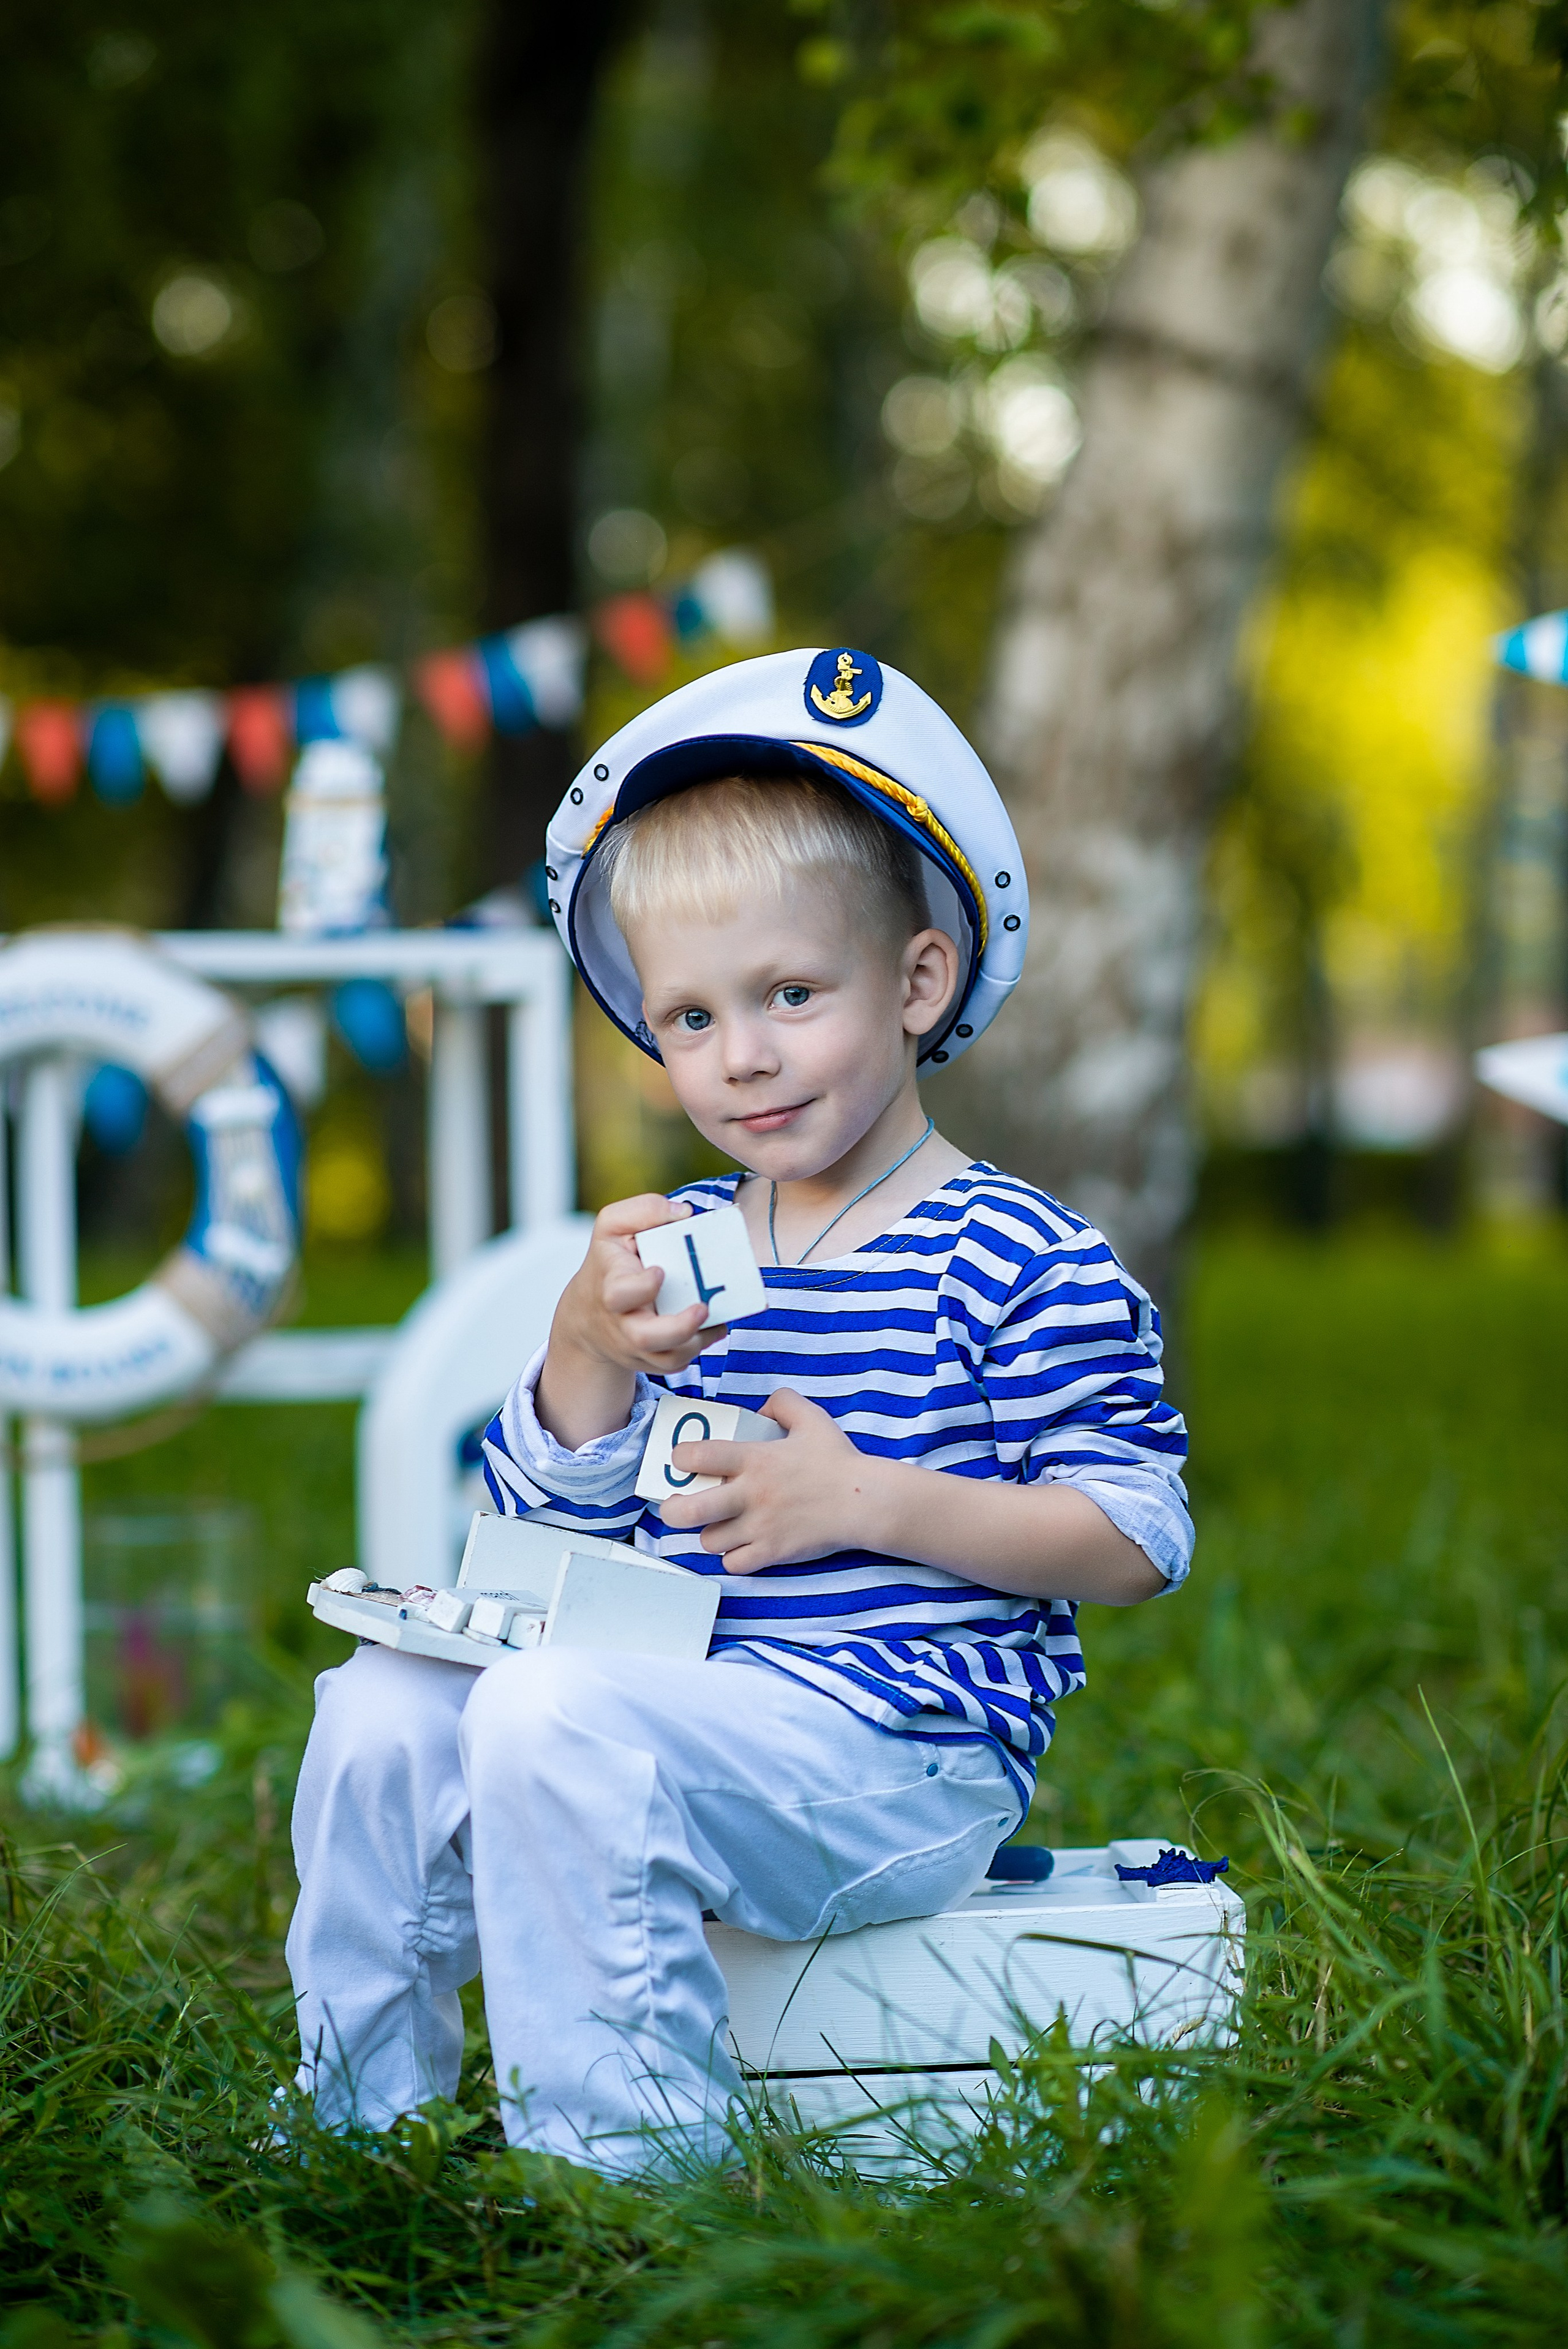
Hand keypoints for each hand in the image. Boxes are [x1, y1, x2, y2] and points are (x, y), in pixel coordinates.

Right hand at [537, 1196, 721, 1448]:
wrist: (588, 1315)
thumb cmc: (609, 1264)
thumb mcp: (612, 1228)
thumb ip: (642, 1210)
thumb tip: (683, 1213)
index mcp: (611, 1286)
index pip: (619, 1293)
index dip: (642, 1286)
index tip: (661, 1271)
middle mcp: (621, 1322)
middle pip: (643, 1337)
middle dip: (677, 1327)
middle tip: (702, 1307)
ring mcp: (636, 1345)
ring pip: (666, 1358)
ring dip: (696, 1341)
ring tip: (714, 1316)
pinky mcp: (650, 1359)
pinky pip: (676, 1363)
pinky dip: (700, 1346)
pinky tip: (715, 1326)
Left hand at [658, 1388, 874, 1572]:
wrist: (864, 1501)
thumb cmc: (838, 1461)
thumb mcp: (811, 1417)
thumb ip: (782, 1402)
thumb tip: (760, 1408)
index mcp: (755, 1459)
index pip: (696, 1455)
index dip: (680, 1457)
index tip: (683, 1460)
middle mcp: (750, 1495)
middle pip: (687, 1511)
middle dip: (671, 1509)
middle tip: (675, 1505)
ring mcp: (760, 1527)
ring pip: (708, 1540)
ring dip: (709, 1533)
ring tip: (719, 1525)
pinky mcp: (772, 1553)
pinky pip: (733, 1564)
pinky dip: (733, 1557)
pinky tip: (742, 1545)